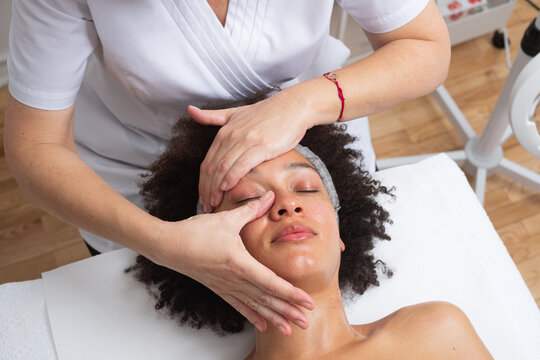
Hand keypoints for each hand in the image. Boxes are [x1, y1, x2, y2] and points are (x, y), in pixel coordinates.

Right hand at [154, 191, 314, 335]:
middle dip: (288, 311)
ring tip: (290, 330)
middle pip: (266, 299)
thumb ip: (251, 209)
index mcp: (239, 263)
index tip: (306, 302)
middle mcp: (234, 279)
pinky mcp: (219, 288)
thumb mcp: (226, 218)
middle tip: (305, 322)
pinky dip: (252, 315)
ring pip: (254, 305)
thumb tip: (271, 196)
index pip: (270, 282)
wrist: (168, 246)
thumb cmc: (195, 232)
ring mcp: (226, 286)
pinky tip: (263, 325)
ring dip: (273, 317)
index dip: (290, 293)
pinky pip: (239, 305)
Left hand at [188, 91, 312, 211]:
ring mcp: (246, 140)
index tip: (202, 197)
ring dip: (217, 188)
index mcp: (224, 131)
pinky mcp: (262, 146)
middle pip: (212, 168)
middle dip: (207, 189)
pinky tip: (228, 188)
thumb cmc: (267, 113)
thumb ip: (213, 116)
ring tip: (215, 203)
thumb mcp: (235, 112)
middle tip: (207, 205)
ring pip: (224, 168)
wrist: (292, 107)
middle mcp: (232, 136)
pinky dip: (232, 177)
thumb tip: (190, 110)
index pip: (207, 162)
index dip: (202, 183)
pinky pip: (242, 164)